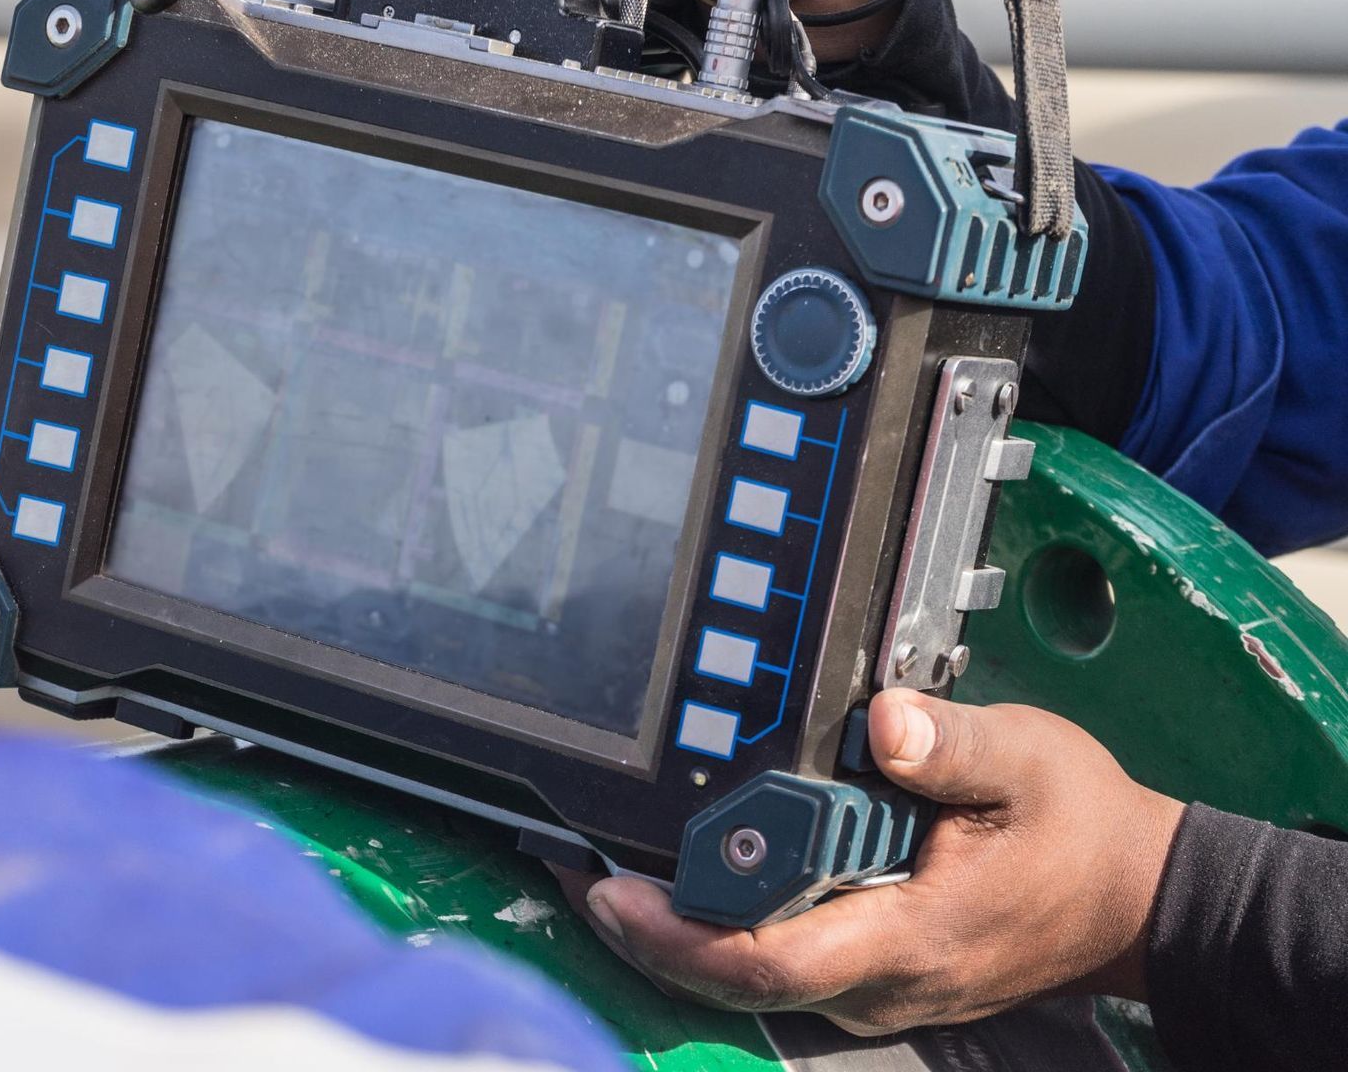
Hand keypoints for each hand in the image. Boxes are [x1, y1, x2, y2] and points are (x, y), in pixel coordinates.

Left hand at [560, 690, 1187, 1035]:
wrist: (1136, 898)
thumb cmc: (1083, 834)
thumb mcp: (1030, 764)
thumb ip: (954, 742)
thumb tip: (889, 722)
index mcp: (913, 936)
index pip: (770, 957)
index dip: (679, 935)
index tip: (611, 891)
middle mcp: (881, 980)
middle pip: (735, 980)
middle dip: (644, 935)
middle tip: (571, 868)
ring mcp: (874, 985)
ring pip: (747, 981)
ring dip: (669, 936)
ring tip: (597, 873)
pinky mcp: (871, 971)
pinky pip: (773, 964)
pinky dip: (712, 932)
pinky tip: (673, 887)